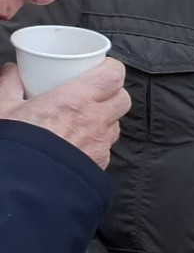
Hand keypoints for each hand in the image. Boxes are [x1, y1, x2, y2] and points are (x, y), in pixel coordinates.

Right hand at [0, 60, 129, 168]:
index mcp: (76, 101)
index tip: (98, 67)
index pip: (113, 75)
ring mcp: (100, 144)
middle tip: (91, 93)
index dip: (110, 69)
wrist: (22, 186)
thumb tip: (11, 70)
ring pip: (116, 124)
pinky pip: (107, 147)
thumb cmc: (16, 144)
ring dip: (106, 118)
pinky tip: (79, 142)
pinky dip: (97, 141)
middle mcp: (95, 121)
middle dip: (111, 93)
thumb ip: (10, 84)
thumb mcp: (4, 108)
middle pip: (122, 98)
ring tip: (84, 118)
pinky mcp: (99, 164)